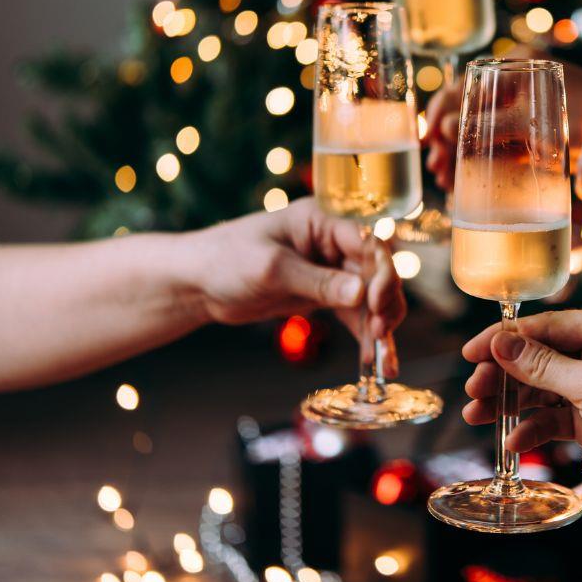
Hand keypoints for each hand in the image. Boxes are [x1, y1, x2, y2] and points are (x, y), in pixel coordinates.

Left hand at [181, 198, 405, 373]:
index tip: (376, 302)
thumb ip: (318, 282)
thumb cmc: (226, 260)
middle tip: (380, 333)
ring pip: (371, 296)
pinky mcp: (323, 294)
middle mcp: (331, 242)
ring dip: (381, 324)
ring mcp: (329, 269)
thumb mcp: (271, 269)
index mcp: (321, 221)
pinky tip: (373, 360)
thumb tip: (362, 295)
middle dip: (385, 302)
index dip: (381, 271)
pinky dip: (364, 336)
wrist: (196, 283)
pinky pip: (354, 314)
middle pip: (377, 270)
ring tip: (382, 358)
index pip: (368, 242)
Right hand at [424, 48, 581, 190]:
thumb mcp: (534, 119)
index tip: (430, 139)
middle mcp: (514, 85)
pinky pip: (496, 146)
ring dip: (460, 155)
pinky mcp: (531, 134)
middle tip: (438, 168)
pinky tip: (466, 182)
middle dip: (447, 141)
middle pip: (467, 111)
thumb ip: (492, 123)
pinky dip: (480, 162)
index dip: (442, 112)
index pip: (465, 86)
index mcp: (515, 67)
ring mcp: (522, 110)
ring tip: (446, 180)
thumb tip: (444, 128)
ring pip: (479, 131)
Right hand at [460, 308, 581, 450]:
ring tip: (476, 415)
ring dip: (508, 402)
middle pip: (539, 356)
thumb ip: (542, 364)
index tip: (472, 351)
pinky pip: (552, 416)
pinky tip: (513, 442)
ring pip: (540, 388)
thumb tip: (501, 343)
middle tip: (474, 389)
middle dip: (504, 374)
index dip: (507, 338)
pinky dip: (531, 428)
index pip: (548, 325)